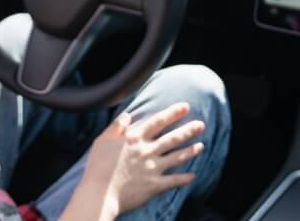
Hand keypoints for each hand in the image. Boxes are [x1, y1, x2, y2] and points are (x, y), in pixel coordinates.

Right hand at [77, 103, 205, 216]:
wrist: (99, 194)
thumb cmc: (98, 167)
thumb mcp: (102, 140)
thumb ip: (116, 127)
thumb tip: (127, 115)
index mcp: (135, 139)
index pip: (158, 122)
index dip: (173, 113)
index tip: (185, 106)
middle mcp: (147, 151)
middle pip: (172, 138)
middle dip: (188, 130)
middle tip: (201, 125)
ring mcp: (152, 168)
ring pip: (177, 157)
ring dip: (190, 151)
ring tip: (201, 145)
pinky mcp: (154, 185)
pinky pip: (173, 181)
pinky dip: (184, 179)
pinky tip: (193, 176)